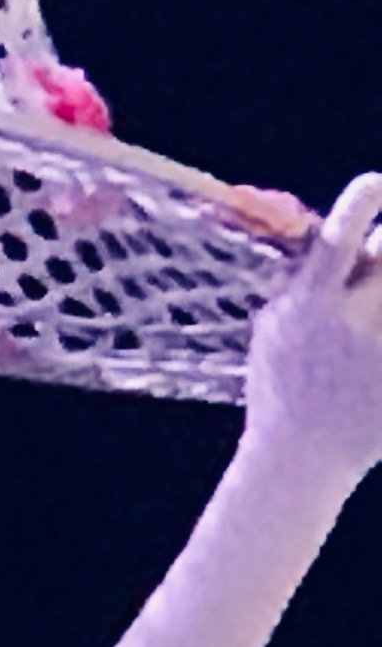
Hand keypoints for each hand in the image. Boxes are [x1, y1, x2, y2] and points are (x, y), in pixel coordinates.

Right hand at [239, 174, 381, 485]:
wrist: (300, 460)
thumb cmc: (285, 384)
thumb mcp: (275, 328)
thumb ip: (305, 277)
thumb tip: (342, 219)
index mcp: (309, 305)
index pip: (343, 231)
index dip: (366, 198)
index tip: (377, 185)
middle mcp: (352, 319)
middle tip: (376, 264)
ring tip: (366, 319)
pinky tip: (370, 356)